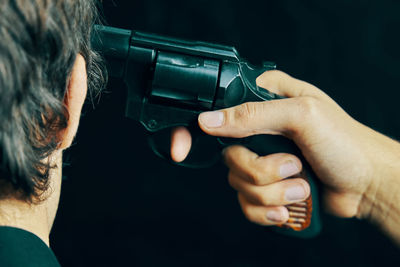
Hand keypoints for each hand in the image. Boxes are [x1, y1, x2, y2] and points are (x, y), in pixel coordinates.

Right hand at [170, 70, 399, 238]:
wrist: (366, 184)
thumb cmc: (345, 142)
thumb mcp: (302, 115)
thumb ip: (253, 114)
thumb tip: (208, 121)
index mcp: (263, 101)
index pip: (215, 110)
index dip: (193, 130)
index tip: (179, 149)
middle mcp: (258, 129)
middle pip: (226, 156)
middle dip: (261, 170)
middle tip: (293, 165)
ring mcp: (261, 159)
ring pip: (237, 184)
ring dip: (273, 192)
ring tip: (302, 184)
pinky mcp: (266, 187)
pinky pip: (247, 205)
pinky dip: (269, 210)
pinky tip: (290, 206)